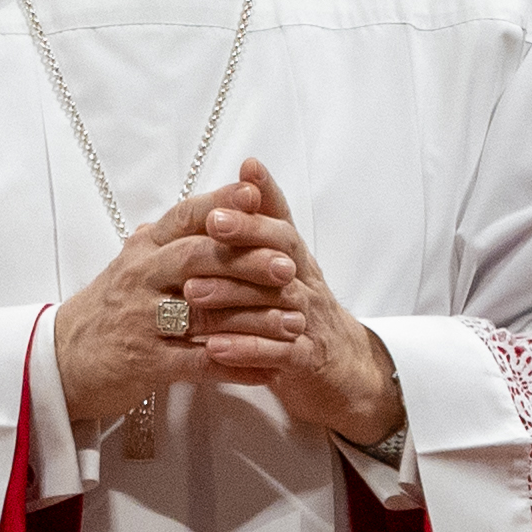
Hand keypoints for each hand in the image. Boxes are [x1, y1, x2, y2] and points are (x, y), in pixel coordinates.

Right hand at [52, 179, 269, 425]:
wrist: (61, 360)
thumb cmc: (106, 312)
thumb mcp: (130, 267)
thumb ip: (164, 241)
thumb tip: (200, 209)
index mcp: (141, 251)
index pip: (183, 218)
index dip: (220, 204)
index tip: (257, 196)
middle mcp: (139, 278)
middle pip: (197, 258)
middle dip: (246, 260)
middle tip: (288, 266)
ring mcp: (141, 320)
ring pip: (205, 311)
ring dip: (254, 318)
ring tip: (294, 323)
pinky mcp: (144, 361)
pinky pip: (198, 362)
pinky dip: (236, 366)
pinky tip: (268, 370)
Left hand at [174, 158, 404, 447]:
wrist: (340, 367)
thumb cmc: (297, 304)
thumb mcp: (284, 258)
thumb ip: (265, 217)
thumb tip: (249, 164)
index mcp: (293, 258)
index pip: (278, 226)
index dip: (253, 211)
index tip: (225, 194)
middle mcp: (304, 284)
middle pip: (278, 256)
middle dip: (245, 238)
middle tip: (209, 228)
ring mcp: (307, 321)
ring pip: (274, 303)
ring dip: (232, 295)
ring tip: (191, 292)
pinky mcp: (305, 359)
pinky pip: (278, 354)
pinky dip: (247, 350)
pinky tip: (215, 348)